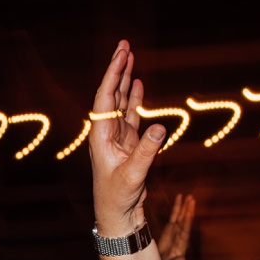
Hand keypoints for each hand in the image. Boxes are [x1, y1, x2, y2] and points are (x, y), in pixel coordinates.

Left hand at [87, 40, 168, 233]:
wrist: (117, 215)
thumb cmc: (119, 197)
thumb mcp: (133, 175)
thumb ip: (147, 151)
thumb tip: (159, 127)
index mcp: (100, 136)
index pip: (105, 98)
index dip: (113, 74)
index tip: (121, 53)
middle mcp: (106, 133)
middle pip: (110, 94)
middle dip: (117, 69)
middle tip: (123, 44)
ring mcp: (117, 137)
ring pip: (120, 102)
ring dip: (124, 79)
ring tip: (128, 56)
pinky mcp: (128, 143)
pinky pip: (130, 114)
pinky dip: (133, 98)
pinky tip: (136, 83)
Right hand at [154, 192, 196, 259]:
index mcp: (182, 243)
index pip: (185, 230)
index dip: (187, 221)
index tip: (189, 212)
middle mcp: (181, 234)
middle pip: (185, 220)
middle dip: (188, 210)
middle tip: (191, 199)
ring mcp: (176, 230)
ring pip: (181, 216)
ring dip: (184, 206)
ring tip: (188, 196)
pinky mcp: (170, 228)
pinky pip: (174, 216)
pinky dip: (176, 207)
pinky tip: (179, 198)